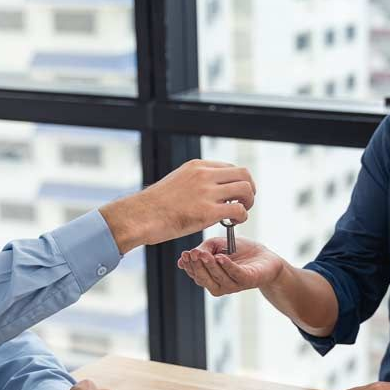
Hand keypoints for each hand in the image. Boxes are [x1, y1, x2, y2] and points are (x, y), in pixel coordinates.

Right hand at [100, 160, 254, 252]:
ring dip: (249, 202)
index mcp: (197, 166)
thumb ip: (194, 183)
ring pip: (246, 189)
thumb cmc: (154, 205)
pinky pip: (239, 210)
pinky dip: (242, 217)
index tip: (234, 195)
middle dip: (250, 189)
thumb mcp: (176, 182)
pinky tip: (232, 223)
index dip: (237, 182)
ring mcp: (207, 193)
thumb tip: (206, 191)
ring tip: (239, 214)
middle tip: (244, 203)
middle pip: (244, 174)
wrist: (140, 216)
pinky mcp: (208, 212)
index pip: (230, 167)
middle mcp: (204, 175)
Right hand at [177, 236, 285, 295]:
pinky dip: (227, 266)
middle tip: (192, 254)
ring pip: (218, 278)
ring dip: (210, 266)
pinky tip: (220, 257)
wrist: (266, 257)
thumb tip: (191, 254)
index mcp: (212, 277)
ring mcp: (234, 284)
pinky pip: (236, 275)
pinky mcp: (248, 280)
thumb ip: (205, 248)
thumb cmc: (242, 252)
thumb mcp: (219, 245)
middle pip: (204, 279)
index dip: (189, 266)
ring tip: (204, 254)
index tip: (184, 255)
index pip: (196, 275)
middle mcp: (221, 284)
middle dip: (196, 267)